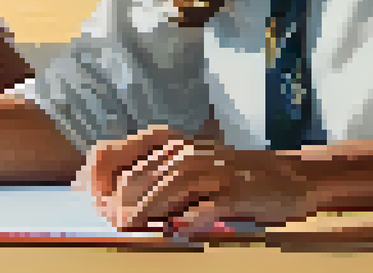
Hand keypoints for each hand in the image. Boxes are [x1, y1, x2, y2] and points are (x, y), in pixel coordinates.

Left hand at [80, 125, 317, 234]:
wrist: (284, 177)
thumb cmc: (225, 177)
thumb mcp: (182, 169)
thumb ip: (144, 177)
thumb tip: (95, 195)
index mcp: (166, 143)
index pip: (112, 151)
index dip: (94, 176)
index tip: (88, 198)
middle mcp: (184, 151)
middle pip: (133, 176)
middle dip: (114, 202)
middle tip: (107, 221)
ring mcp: (209, 171)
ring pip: (162, 190)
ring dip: (141, 211)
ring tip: (126, 226)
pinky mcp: (232, 193)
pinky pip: (202, 208)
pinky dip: (186, 221)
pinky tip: (176, 230)